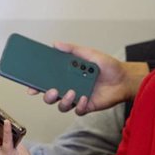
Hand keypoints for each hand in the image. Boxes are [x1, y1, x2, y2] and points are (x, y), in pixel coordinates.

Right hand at [32, 42, 148, 114]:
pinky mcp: (85, 106)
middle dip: (47, 96)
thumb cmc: (107, 66)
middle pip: (50, 96)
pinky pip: (77, 110)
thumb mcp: (89, 54)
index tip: (30, 87)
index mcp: (65, 76)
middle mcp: (68, 88)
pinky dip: (79, 105)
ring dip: (63, 101)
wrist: (125, 78)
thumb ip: (72, 49)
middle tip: (53, 90)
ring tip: (72, 92)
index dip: (36, 85)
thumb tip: (56, 43)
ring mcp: (76, 98)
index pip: (46, 82)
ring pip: (61, 106)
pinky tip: (84, 98)